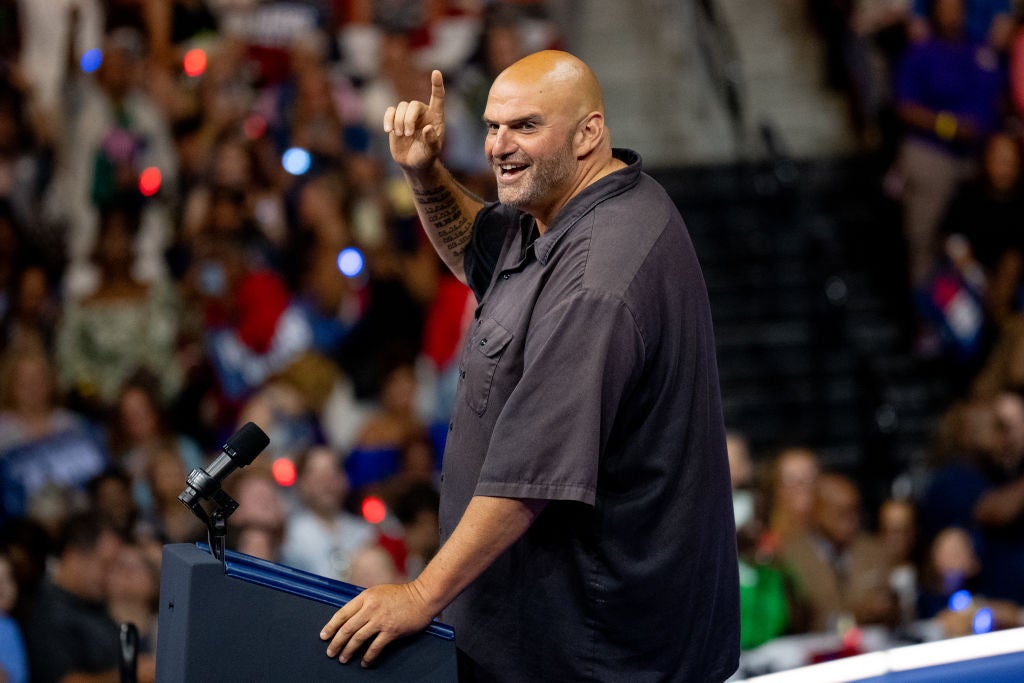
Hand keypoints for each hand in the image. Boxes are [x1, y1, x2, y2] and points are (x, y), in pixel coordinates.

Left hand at [320, 582, 435, 666]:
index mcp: (365, 597)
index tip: (324, 636)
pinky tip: (364, 662)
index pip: (342, 613)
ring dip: (348, 651)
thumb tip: (350, 618)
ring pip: (358, 638)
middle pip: (347, 628)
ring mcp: (381, 620)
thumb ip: (364, 603)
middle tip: (331, 652)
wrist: (422, 596)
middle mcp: (370, 608)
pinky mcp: (391, 630)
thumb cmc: (402, 594)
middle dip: (336, 642)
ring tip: (343, 659)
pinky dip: (368, 656)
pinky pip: (375, 647)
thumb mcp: (378, 592)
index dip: (331, 626)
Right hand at [383, 70, 445, 172]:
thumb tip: (427, 128)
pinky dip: (388, 119)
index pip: (438, 97)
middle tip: (408, 134)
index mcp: (436, 117)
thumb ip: (432, 141)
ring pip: (401, 107)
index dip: (437, 85)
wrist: (413, 163)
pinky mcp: (395, 119)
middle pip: (413, 105)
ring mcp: (408, 115)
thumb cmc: (426, 156)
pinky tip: (388, 130)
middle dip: (408, 119)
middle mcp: (423, 112)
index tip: (436, 72)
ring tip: (401, 136)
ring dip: (399, 122)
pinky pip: (390, 111)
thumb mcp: (432, 152)